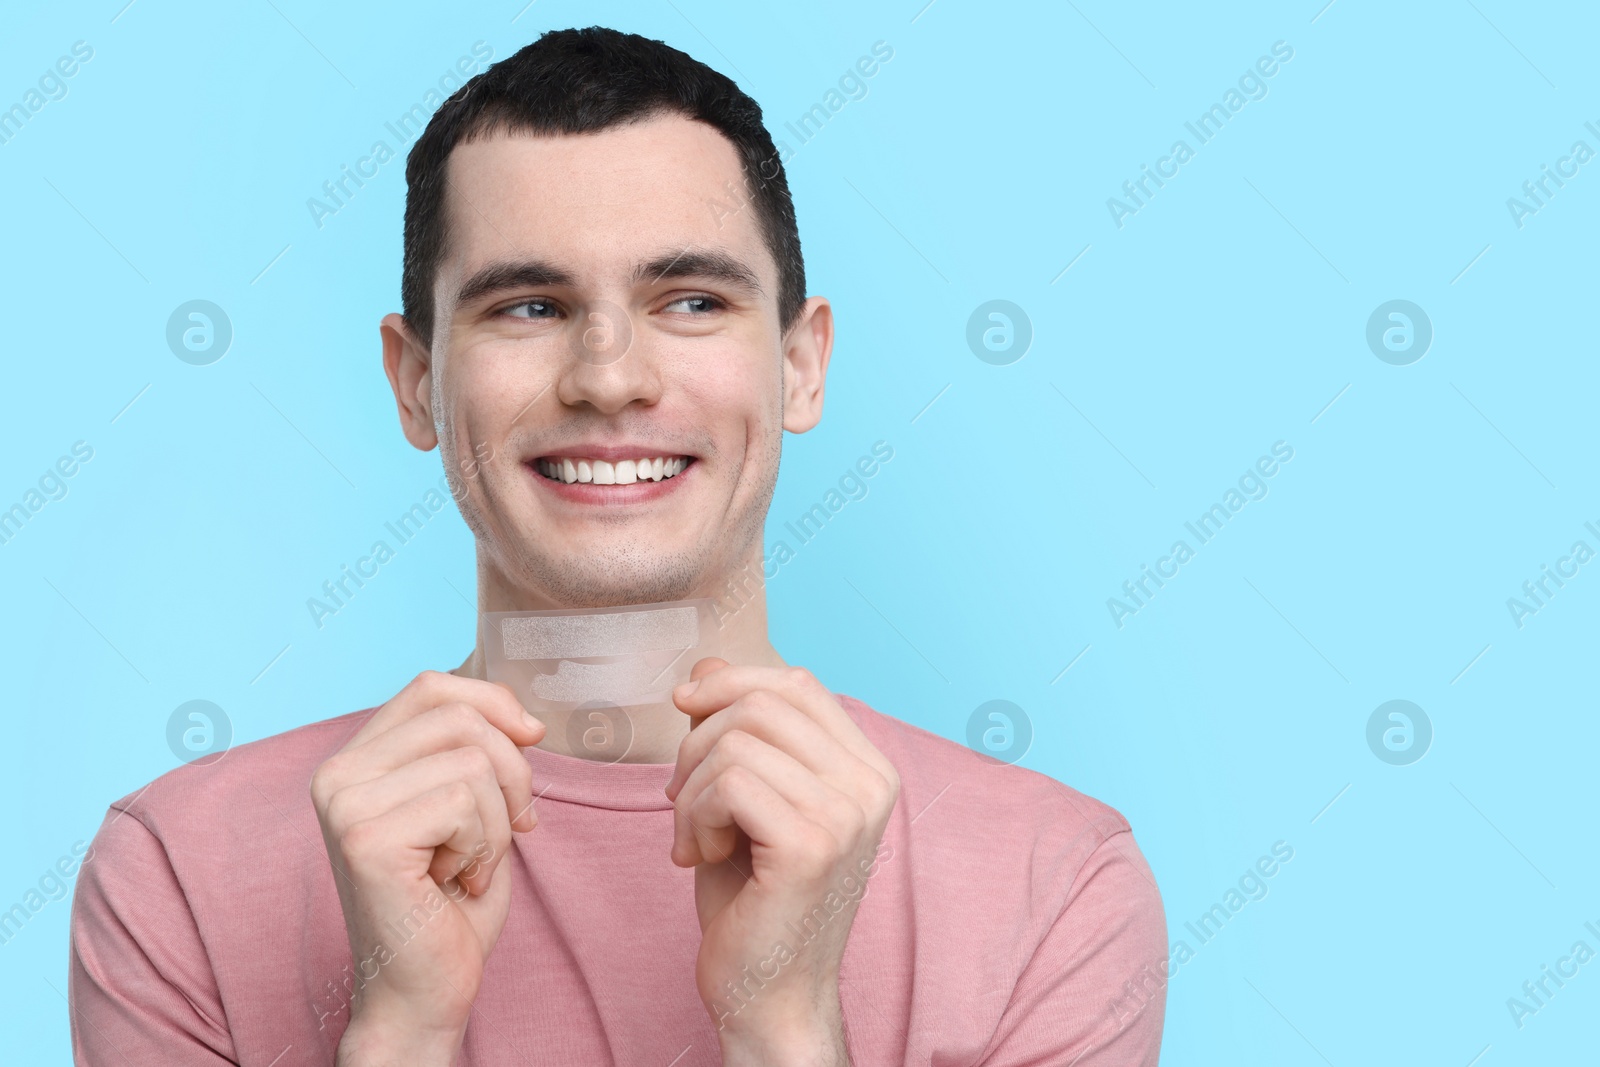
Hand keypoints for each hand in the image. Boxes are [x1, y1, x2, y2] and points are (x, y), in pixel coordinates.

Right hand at [309, 670, 544, 1064]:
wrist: (423, 989)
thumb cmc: (449, 903)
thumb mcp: (468, 807)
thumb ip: (475, 751)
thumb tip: (524, 718)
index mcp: (356, 759)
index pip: (431, 686)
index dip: (494, 702)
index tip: (531, 740)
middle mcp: (337, 774)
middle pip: (460, 717)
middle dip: (510, 772)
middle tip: (507, 828)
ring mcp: (345, 804)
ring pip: (472, 761)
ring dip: (496, 821)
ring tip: (469, 865)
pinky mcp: (366, 838)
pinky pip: (464, 803)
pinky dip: (482, 847)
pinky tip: (453, 883)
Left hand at [666, 660, 899, 1065]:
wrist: (769, 994)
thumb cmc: (755, 898)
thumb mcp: (748, 797)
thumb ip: (740, 731)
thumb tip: (708, 663)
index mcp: (867, 768)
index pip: (797, 683)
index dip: (731, 681)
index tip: (685, 706)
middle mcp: (870, 784)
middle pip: (760, 704)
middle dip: (698, 742)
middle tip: (683, 800)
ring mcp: (846, 815)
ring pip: (734, 743)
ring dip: (690, 791)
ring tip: (694, 838)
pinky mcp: (811, 845)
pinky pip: (727, 785)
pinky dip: (692, 817)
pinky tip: (698, 856)